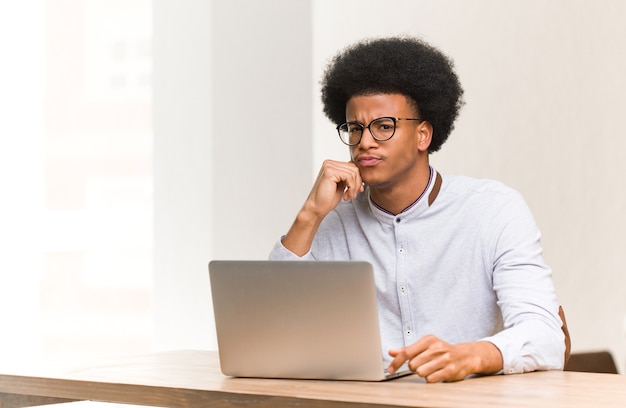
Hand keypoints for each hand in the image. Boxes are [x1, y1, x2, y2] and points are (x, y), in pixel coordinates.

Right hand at [281, 160, 362, 255]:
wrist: (317, 208)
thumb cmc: (327, 198)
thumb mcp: (342, 184)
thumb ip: (349, 176)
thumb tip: (361, 173)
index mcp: (332, 165)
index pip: (352, 166)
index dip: (358, 179)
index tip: (357, 190)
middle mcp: (329, 163)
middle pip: (354, 168)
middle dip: (357, 183)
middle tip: (353, 195)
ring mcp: (329, 166)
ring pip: (353, 173)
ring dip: (354, 187)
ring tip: (349, 196)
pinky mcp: (329, 172)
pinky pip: (349, 177)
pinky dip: (351, 188)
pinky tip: (346, 195)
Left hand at [387, 335, 502, 382]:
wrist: (466, 356)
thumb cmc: (443, 351)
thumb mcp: (425, 346)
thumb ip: (408, 350)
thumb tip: (391, 352)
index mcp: (428, 340)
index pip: (406, 352)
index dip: (396, 362)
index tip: (390, 369)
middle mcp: (436, 348)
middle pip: (412, 364)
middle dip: (414, 367)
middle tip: (423, 364)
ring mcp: (444, 359)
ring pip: (420, 372)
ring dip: (423, 373)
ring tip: (431, 368)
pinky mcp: (450, 370)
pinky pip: (430, 379)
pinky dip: (431, 378)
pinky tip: (437, 373)